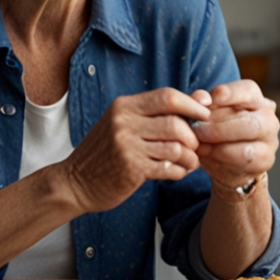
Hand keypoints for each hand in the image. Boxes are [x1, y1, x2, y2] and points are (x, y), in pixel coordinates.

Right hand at [64, 88, 210, 213]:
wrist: (75, 182)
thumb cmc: (107, 152)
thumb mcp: (127, 124)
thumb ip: (162, 111)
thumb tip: (204, 97)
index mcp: (124, 106)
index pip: (167, 96)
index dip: (192, 105)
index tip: (205, 115)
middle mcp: (124, 122)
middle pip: (176, 122)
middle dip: (193, 136)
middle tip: (196, 146)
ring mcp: (126, 146)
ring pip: (175, 147)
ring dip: (190, 157)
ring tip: (189, 162)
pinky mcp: (131, 169)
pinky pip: (169, 168)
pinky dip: (180, 171)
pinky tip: (177, 172)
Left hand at [190, 80, 278, 199]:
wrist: (226, 156)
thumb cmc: (216, 125)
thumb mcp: (207, 111)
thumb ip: (201, 101)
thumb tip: (200, 99)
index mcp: (255, 98)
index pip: (247, 91)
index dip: (226, 95)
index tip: (204, 102)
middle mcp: (268, 119)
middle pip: (250, 123)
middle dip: (219, 129)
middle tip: (197, 131)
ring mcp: (270, 143)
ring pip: (247, 149)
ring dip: (218, 149)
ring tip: (199, 147)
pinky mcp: (263, 163)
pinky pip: (241, 165)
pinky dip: (220, 162)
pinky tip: (206, 157)